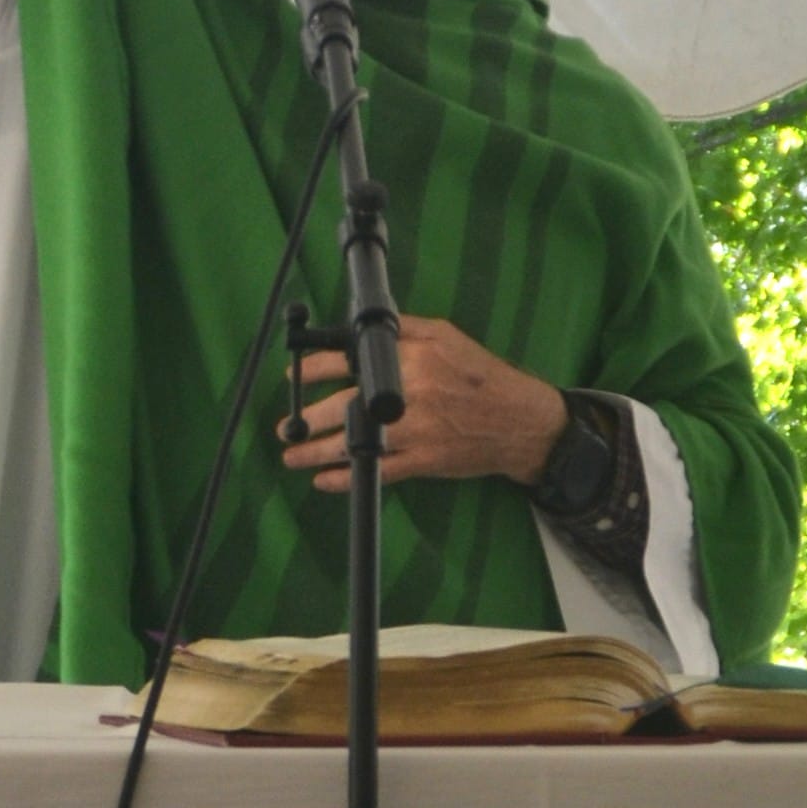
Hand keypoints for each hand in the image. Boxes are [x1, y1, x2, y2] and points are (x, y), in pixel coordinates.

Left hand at [281, 317, 570, 495]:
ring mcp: (414, 432)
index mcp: (411, 360)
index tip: (295, 376)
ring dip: (317, 454)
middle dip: (308, 419)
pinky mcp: (423, 461)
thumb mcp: (447, 337)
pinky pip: (377, 473)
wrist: (518, 421)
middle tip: (287, 426)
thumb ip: (407, 329)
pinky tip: (325, 482)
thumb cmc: (482, 377)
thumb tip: (368, 325)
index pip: (349, 360)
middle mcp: (408, 396)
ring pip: (355, 444)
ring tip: (293, 457)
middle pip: (343, 407)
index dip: (315, 369)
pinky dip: (348, 480)